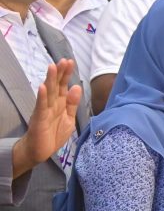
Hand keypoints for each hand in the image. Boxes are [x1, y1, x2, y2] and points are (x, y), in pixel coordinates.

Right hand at [12, 59, 81, 178]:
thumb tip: (77, 87)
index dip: (66, 74)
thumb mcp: (68, 118)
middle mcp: (51, 104)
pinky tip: (42, 87)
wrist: (40, 151)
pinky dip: (42, 96)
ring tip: (52, 67)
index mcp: (60, 104)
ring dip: (50, 80)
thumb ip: (72, 104)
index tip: (70, 62)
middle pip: (56, 86)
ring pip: (48, 92)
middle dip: (60, 73)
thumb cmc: (54, 134)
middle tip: (64, 60)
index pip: (63, 86)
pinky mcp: (39, 119)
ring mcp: (44, 110)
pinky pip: (41, 106)